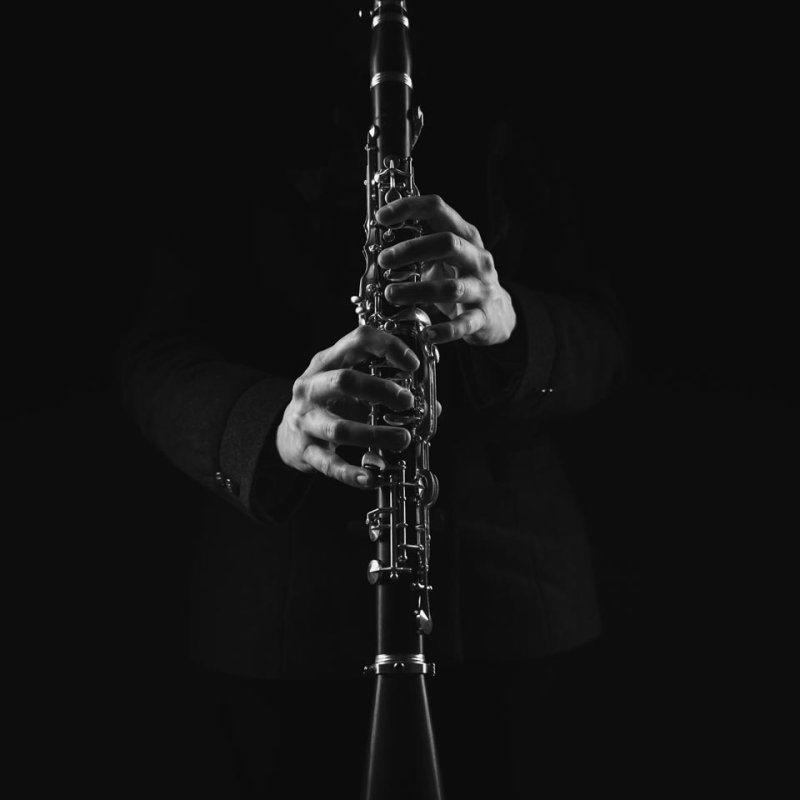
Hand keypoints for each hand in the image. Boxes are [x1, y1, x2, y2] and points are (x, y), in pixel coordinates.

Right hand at [276, 326, 419, 487]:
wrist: (289, 435)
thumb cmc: (330, 405)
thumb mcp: (354, 389)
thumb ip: (388, 392)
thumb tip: (432, 406)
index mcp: (328, 362)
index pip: (358, 340)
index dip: (388, 347)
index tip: (412, 364)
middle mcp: (312, 387)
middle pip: (345, 381)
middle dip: (381, 390)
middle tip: (408, 402)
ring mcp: (306, 419)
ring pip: (340, 428)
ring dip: (375, 435)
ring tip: (403, 439)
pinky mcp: (305, 450)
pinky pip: (330, 464)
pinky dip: (352, 473)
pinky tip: (372, 478)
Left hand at [376, 194, 515, 345]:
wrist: (497, 314)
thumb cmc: (461, 279)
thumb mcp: (443, 257)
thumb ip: (416, 243)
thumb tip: (377, 230)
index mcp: (464, 236)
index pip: (437, 209)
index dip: (408, 208)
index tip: (381, 217)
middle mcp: (476, 258)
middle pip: (447, 243)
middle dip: (411, 249)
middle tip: (383, 260)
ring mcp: (481, 288)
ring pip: (452, 287)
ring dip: (418, 291)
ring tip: (391, 294)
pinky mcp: (483, 318)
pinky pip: (464, 325)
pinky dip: (444, 331)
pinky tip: (426, 334)